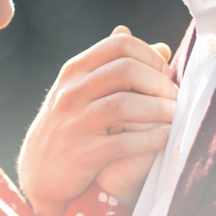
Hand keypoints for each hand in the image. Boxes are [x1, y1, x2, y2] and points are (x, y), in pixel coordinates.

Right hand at [18, 26, 176, 215]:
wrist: (40, 170)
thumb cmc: (71, 124)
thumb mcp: (84, 90)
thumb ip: (120, 67)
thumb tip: (162, 48)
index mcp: (74, 71)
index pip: (120, 45)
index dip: (150, 55)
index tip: (164, 73)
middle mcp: (71, 92)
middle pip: (126, 70)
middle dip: (159, 82)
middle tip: (174, 97)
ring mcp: (74, 122)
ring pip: (125, 104)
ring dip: (160, 109)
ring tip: (174, 117)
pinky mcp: (82, 153)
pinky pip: (124, 142)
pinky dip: (152, 138)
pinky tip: (166, 137)